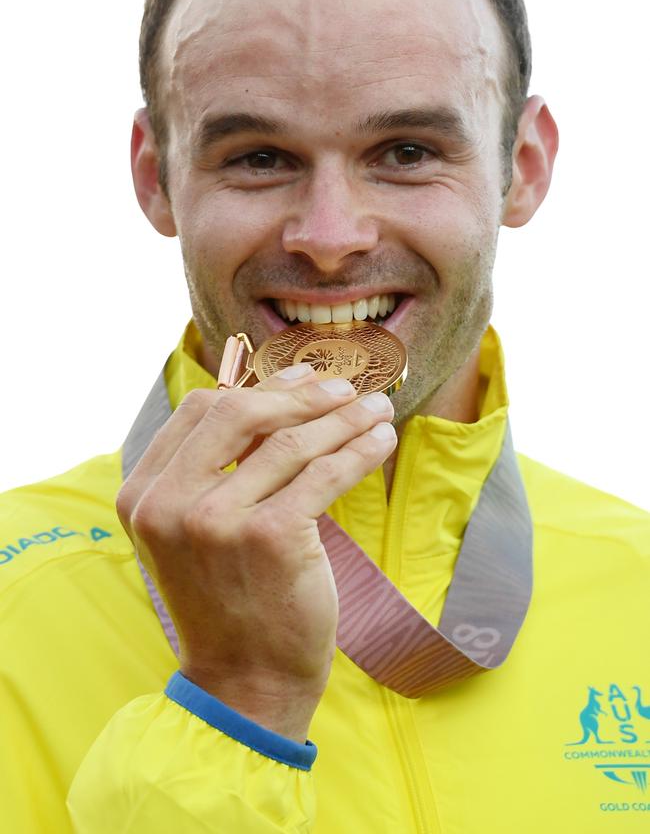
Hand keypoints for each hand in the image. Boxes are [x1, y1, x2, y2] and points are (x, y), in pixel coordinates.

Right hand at [117, 364, 396, 740]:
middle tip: (345, 388)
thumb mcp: (197, 531)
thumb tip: (275, 395)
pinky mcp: (270, 538)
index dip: (257, 387)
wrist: (244, 682)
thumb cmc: (229, 600)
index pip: (201, 410)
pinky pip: (324, 474)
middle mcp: (170, 503)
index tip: (300, 379)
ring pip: (290, 442)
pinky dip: (359, 452)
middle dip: (301, 394)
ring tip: (375, 410)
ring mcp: (217, 520)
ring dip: (342, 419)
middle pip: (240, 412)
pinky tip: (380, 442)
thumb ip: (219, 469)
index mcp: (144, 494)